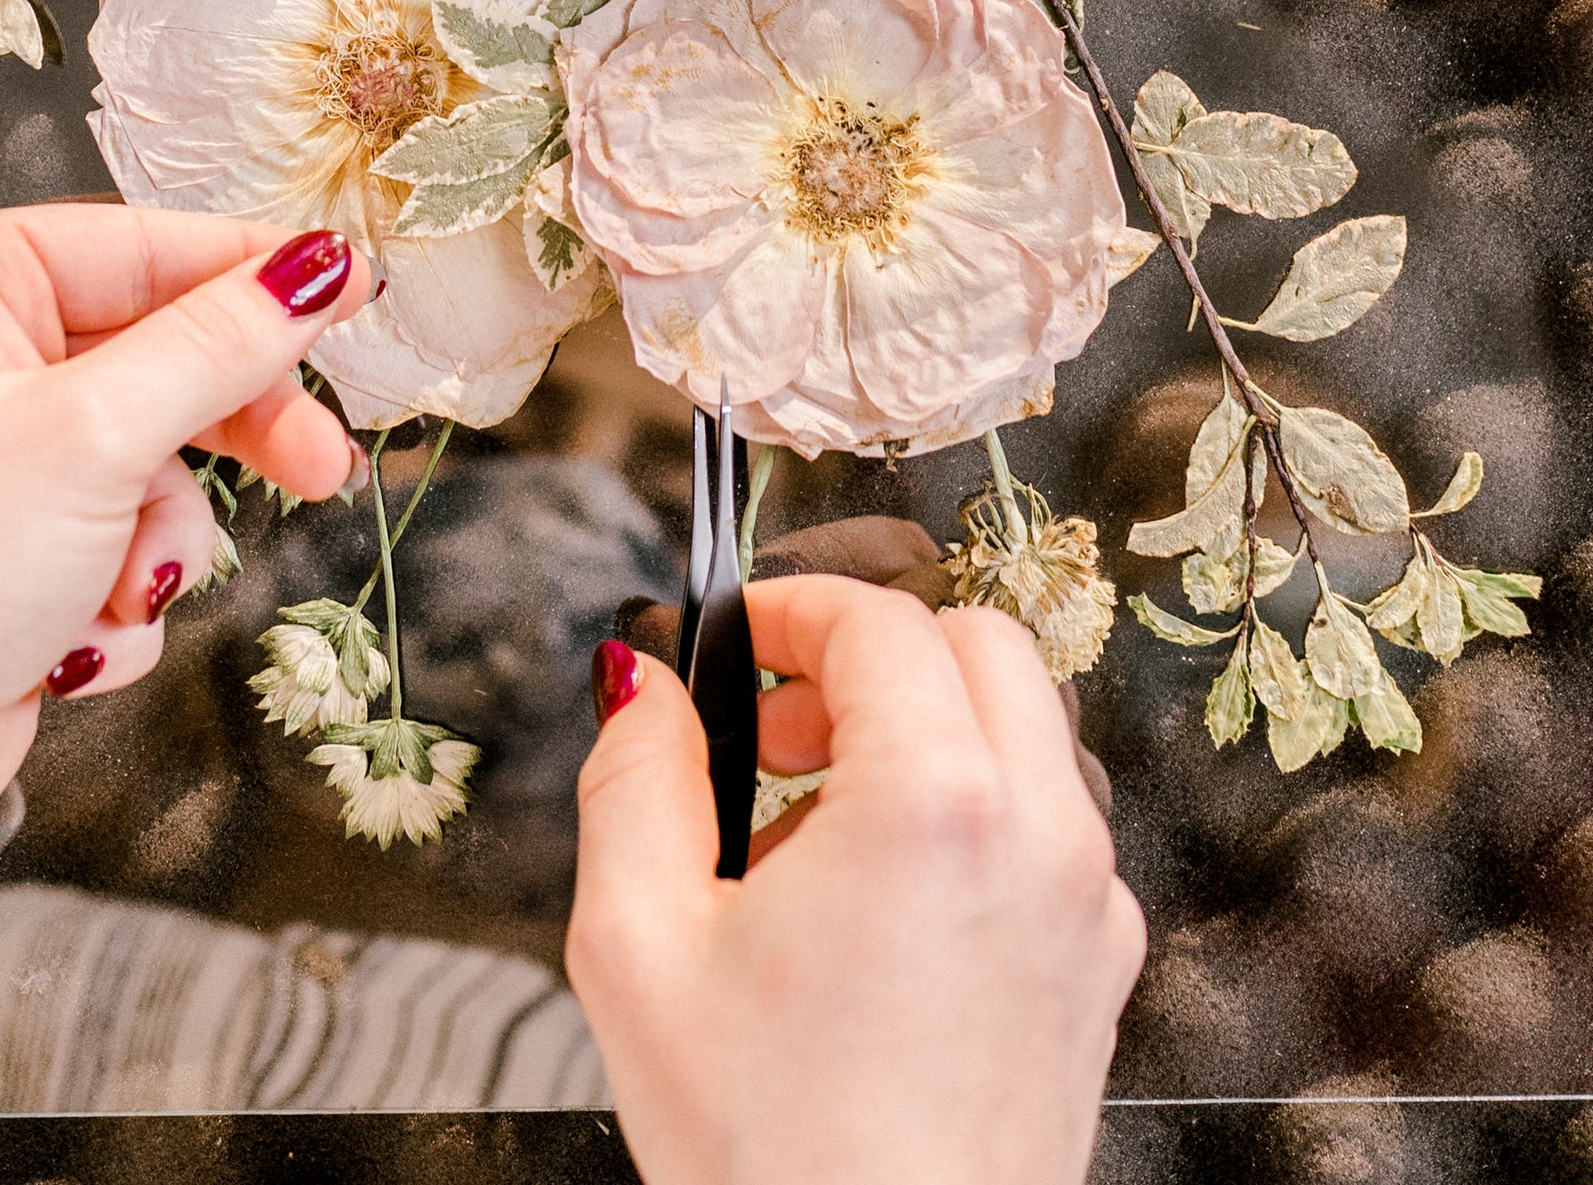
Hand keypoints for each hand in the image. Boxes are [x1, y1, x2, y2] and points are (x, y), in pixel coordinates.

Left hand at [0, 205, 372, 997]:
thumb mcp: (91, 439)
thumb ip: (217, 346)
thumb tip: (315, 264)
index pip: (145, 246)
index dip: (258, 275)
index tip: (359, 290)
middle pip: (161, 358)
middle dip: (226, 436)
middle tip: (321, 469)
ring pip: (153, 466)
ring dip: (153, 543)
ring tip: (111, 594)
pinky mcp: (2, 552)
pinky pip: (117, 545)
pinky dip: (111, 600)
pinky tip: (59, 648)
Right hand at [567, 580, 1144, 1184]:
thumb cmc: (773, 1155)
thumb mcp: (640, 948)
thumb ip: (634, 780)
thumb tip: (641, 686)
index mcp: (934, 803)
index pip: (881, 621)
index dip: (794, 606)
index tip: (738, 638)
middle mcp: (1040, 834)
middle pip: (978, 647)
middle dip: (870, 658)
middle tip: (778, 726)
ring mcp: (1088, 905)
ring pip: (1025, 733)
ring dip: (924, 734)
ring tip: (816, 831)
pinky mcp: (1101, 971)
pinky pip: (1050, 831)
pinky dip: (973, 817)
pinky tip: (881, 910)